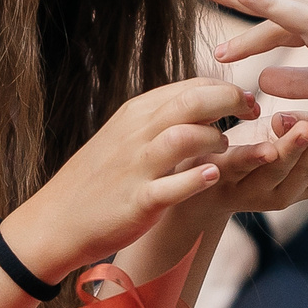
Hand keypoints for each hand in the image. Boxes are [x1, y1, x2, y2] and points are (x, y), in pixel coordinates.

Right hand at [7, 78, 261, 279]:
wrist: (54, 221)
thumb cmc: (97, 180)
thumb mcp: (126, 137)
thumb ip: (162, 119)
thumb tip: (206, 108)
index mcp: (137, 113)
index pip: (192, 86)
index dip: (227, 90)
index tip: (247, 103)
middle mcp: (137, 133)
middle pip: (194, 101)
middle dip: (232, 102)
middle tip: (254, 114)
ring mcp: (136, 168)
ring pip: (186, 136)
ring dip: (215, 140)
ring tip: (225, 151)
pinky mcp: (137, 202)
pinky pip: (173, 185)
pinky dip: (197, 178)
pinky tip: (212, 177)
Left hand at [194, 110, 307, 217]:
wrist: (196, 175)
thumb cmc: (245, 152)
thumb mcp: (279, 137)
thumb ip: (298, 127)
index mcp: (296, 185)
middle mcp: (275, 194)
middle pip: (303, 174)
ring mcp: (246, 189)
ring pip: (275, 172)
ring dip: (293, 151)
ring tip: (307, 130)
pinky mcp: (219, 176)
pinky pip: (239, 167)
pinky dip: (253, 158)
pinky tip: (266, 150)